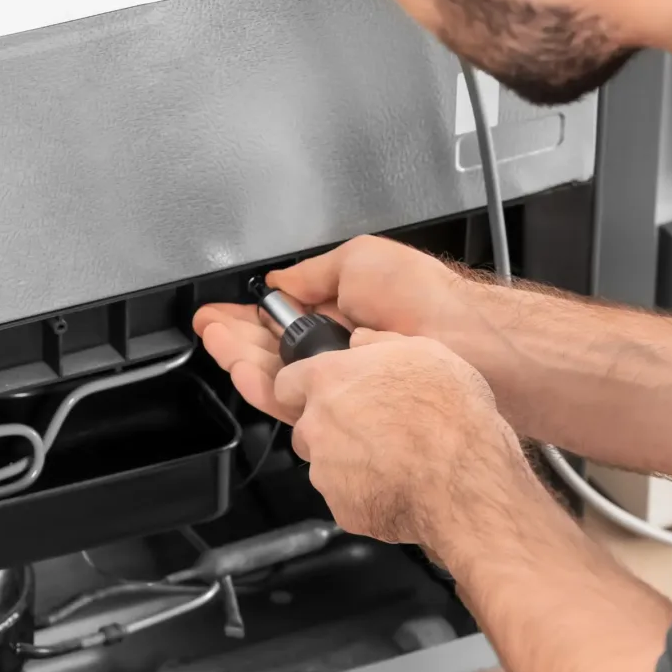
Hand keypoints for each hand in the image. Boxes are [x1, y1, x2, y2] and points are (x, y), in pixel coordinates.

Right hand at [193, 236, 489, 421]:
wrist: (463, 340)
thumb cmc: (428, 299)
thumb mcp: (360, 261)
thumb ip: (312, 274)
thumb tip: (280, 280)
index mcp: (343, 312)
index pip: (282, 318)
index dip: (248, 316)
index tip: (220, 313)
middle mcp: (340, 349)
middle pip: (273, 349)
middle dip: (235, 338)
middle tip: (208, 329)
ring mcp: (343, 380)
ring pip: (279, 377)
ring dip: (242, 359)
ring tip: (218, 344)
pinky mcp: (347, 409)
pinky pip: (296, 402)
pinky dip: (265, 385)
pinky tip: (243, 370)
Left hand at [275, 329, 527, 555]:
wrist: (464, 479)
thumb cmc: (450, 412)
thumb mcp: (424, 351)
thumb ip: (379, 342)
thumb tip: (360, 341)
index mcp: (329, 380)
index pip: (286, 383)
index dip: (305, 389)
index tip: (325, 393)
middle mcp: (317, 424)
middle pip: (306, 427)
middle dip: (330, 429)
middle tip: (372, 429)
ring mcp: (325, 470)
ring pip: (325, 465)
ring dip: (348, 462)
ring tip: (393, 460)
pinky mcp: (341, 507)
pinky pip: (346, 498)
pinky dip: (366, 494)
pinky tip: (400, 485)